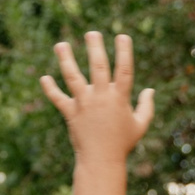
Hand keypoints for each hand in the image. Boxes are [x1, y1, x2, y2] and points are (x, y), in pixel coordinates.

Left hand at [40, 32, 154, 165]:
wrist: (101, 161)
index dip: (124, 52)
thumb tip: (150, 90)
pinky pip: (58, 98)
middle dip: (95, 48)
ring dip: (66, 60)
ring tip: (60, 44)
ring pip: (73, 78)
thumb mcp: (140, 125)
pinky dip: (50, 89)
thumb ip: (146, 107)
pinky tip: (44, 78)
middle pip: (98, 67)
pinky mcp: (70, 113)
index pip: (124, 70)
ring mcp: (84, 104)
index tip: (122, 36)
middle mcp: (101, 98)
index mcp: (120, 98)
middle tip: (91, 33)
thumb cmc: (122, 144)